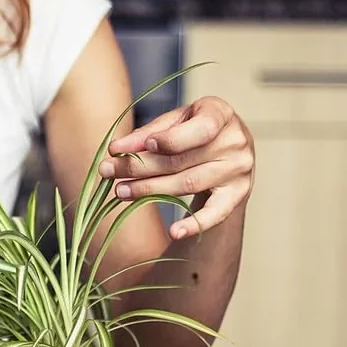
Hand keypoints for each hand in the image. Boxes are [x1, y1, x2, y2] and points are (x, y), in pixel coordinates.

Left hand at [98, 96, 254, 239]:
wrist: (227, 148)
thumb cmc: (194, 129)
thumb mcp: (175, 121)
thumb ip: (149, 133)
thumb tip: (117, 149)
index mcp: (220, 114)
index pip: (199, 129)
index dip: (170, 139)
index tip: (143, 146)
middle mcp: (234, 142)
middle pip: (181, 160)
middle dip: (139, 167)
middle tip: (108, 170)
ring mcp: (238, 170)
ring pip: (187, 184)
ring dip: (149, 190)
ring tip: (120, 191)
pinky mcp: (236, 194)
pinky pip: (215, 213)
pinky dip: (194, 224)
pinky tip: (174, 232)